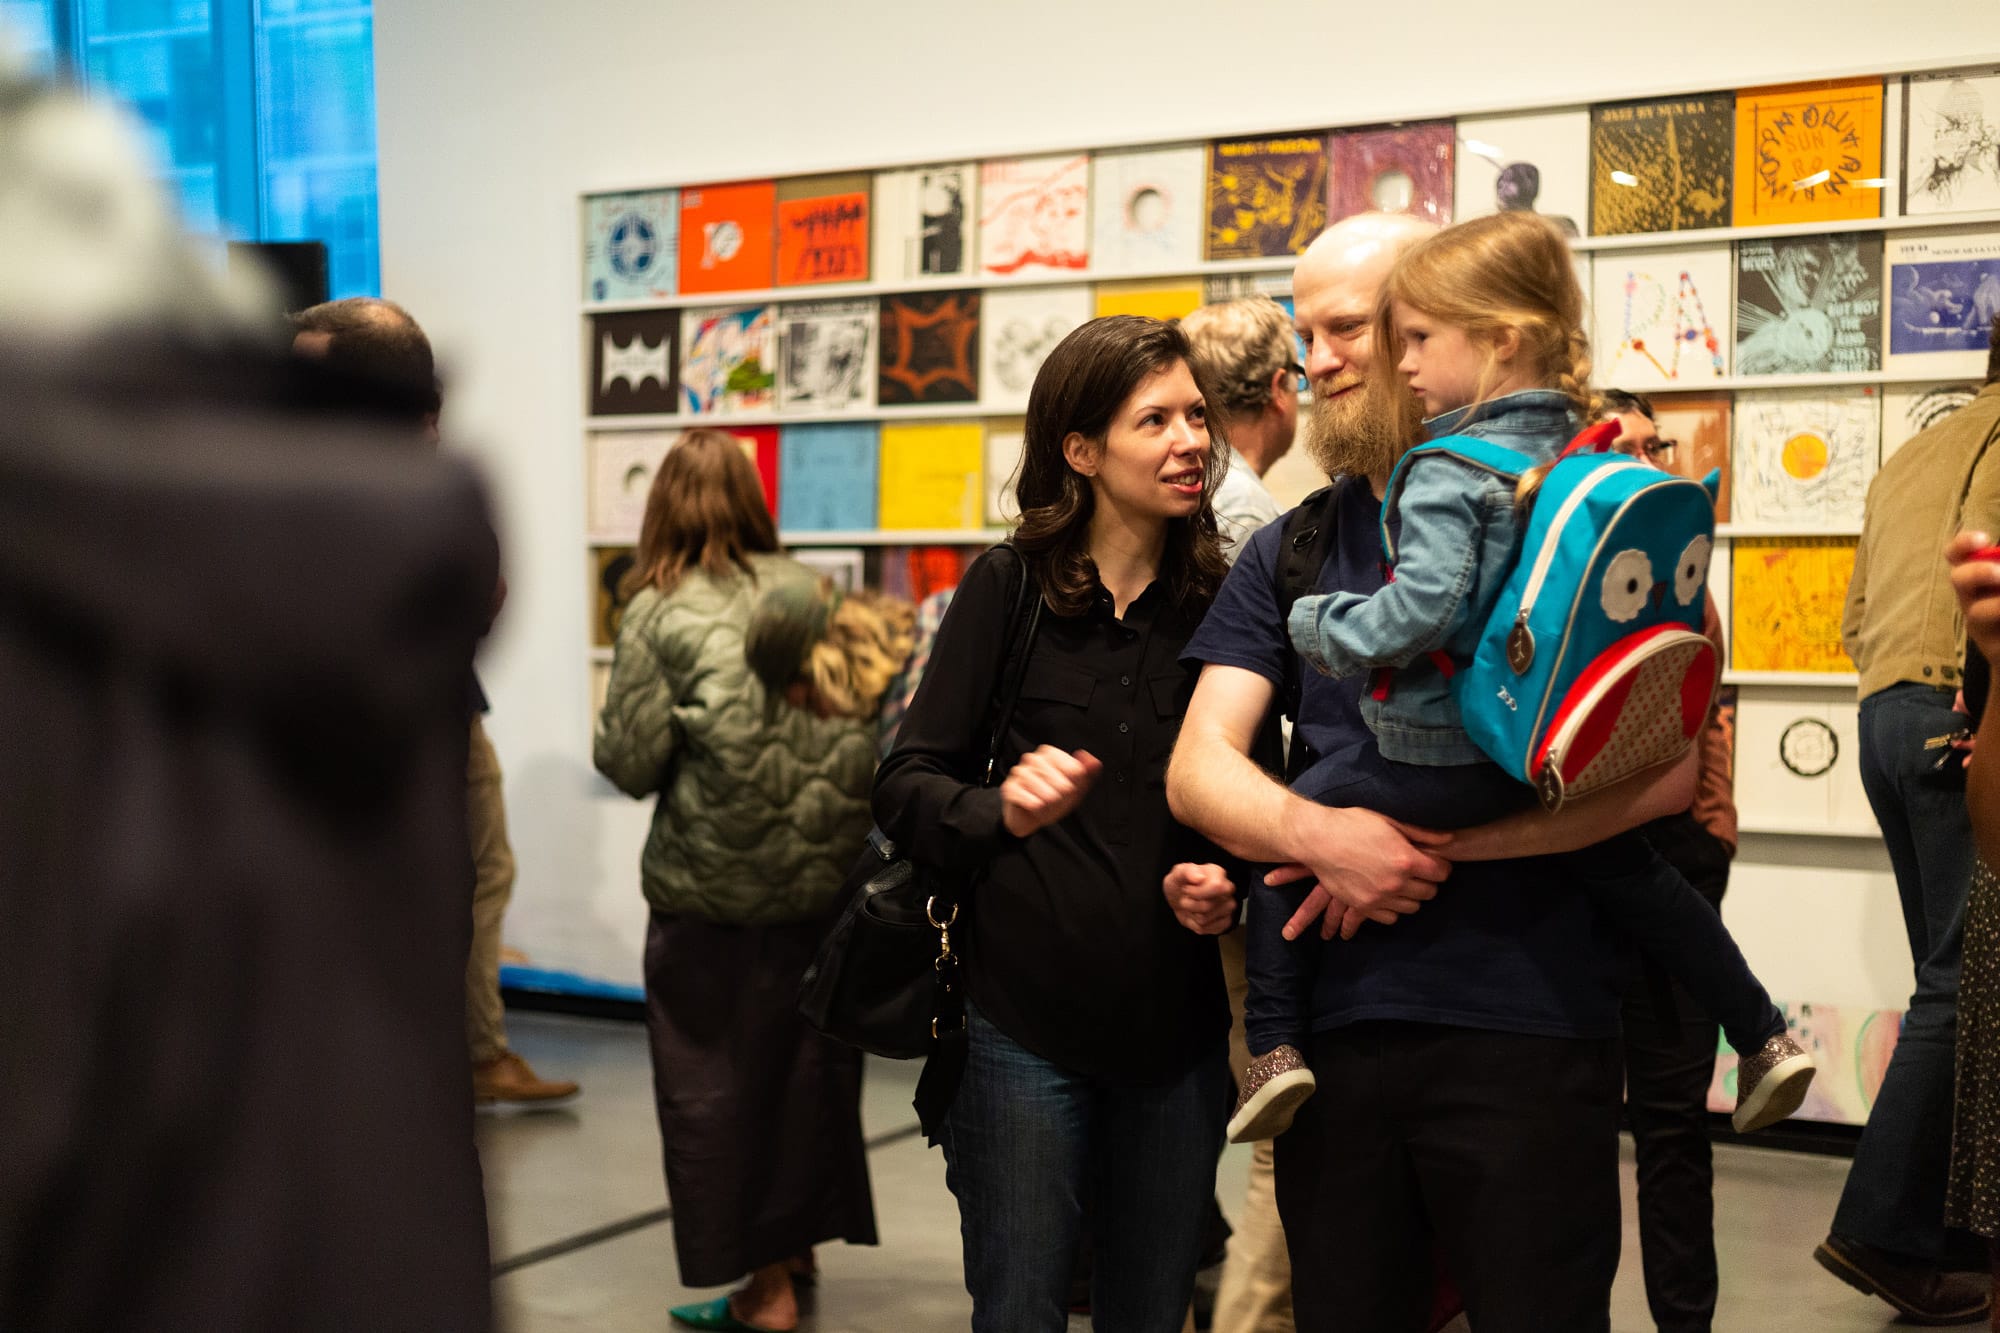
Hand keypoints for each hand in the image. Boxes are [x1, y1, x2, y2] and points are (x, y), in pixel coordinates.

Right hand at [1000, 746, 1101, 837]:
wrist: (1028, 817)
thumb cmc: (1050, 798)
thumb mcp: (1073, 787)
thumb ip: (1086, 773)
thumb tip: (1093, 762)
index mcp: (1050, 754)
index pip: (1073, 768)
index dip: (1074, 784)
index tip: (1068, 790)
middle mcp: (1033, 759)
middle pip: (1060, 781)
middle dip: (1061, 796)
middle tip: (1056, 800)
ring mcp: (1020, 773)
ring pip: (1043, 790)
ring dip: (1048, 803)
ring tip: (1046, 805)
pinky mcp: (1010, 788)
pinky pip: (1028, 799)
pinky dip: (1035, 807)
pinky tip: (1035, 807)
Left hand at [1163, 862, 1236, 934]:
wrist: (1179, 898)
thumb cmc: (1181, 883)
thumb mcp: (1178, 873)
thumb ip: (1187, 872)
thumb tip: (1199, 877)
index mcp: (1217, 873)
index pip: (1217, 886)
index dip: (1197, 892)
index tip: (1186, 889)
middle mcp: (1227, 889)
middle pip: (1208, 906)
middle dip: (1190, 904)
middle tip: (1187, 898)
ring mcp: (1228, 906)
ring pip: (1204, 919)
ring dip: (1191, 914)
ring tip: (1191, 906)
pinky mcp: (1225, 922)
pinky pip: (1206, 929)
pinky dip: (1195, 925)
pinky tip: (1196, 915)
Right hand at [1268, 806, 1451, 939]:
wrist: (1318, 839)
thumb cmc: (1353, 825)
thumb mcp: (1390, 822)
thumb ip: (1422, 834)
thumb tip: (1449, 840)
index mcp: (1406, 860)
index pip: (1442, 873)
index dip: (1440, 866)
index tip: (1433, 862)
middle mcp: (1396, 883)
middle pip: (1430, 892)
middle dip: (1427, 881)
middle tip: (1417, 871)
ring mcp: (1379, 897)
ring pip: (1412, 907)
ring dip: (1411, 896)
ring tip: (1400, 882)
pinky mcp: (1363, 906)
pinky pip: (1391, 917)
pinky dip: (1392, 908)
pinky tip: (1386, 894)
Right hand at [1950, 531, 1999, 669]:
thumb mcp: (1998, 581)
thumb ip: (1998, 563)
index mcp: (1976, 577)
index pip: (1957, 555)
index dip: (1963, 545)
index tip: (1982, 540)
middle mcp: (1971, 598)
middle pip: (1958, 580)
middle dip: (1977, 573)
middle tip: (1997, 573)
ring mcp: (1979, 625)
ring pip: (1977, 613)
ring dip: (1997, 607)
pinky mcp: (1992, 648)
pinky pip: (1996, 640)